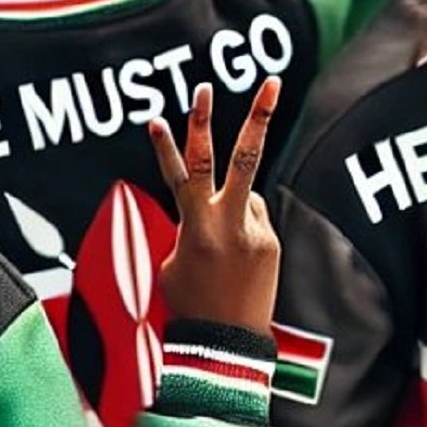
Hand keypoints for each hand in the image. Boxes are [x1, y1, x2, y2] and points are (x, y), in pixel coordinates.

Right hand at [147, 77, 281, 334]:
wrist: (225, 344)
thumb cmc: (189, 303)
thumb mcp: (174, 259)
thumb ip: (192, 222)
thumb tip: (217, 200)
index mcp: (195, 228)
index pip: (180, 175)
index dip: (167, 145)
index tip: (154, 118)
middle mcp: (229, 224)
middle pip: (243, 159)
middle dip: (256, 116)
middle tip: (271, 82)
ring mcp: (255, 233)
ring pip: (241, 195)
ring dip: (227, 209)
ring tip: (219, 253)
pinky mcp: (270, 243)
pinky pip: (252, 220)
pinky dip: (240, 231)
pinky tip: (234, 264)